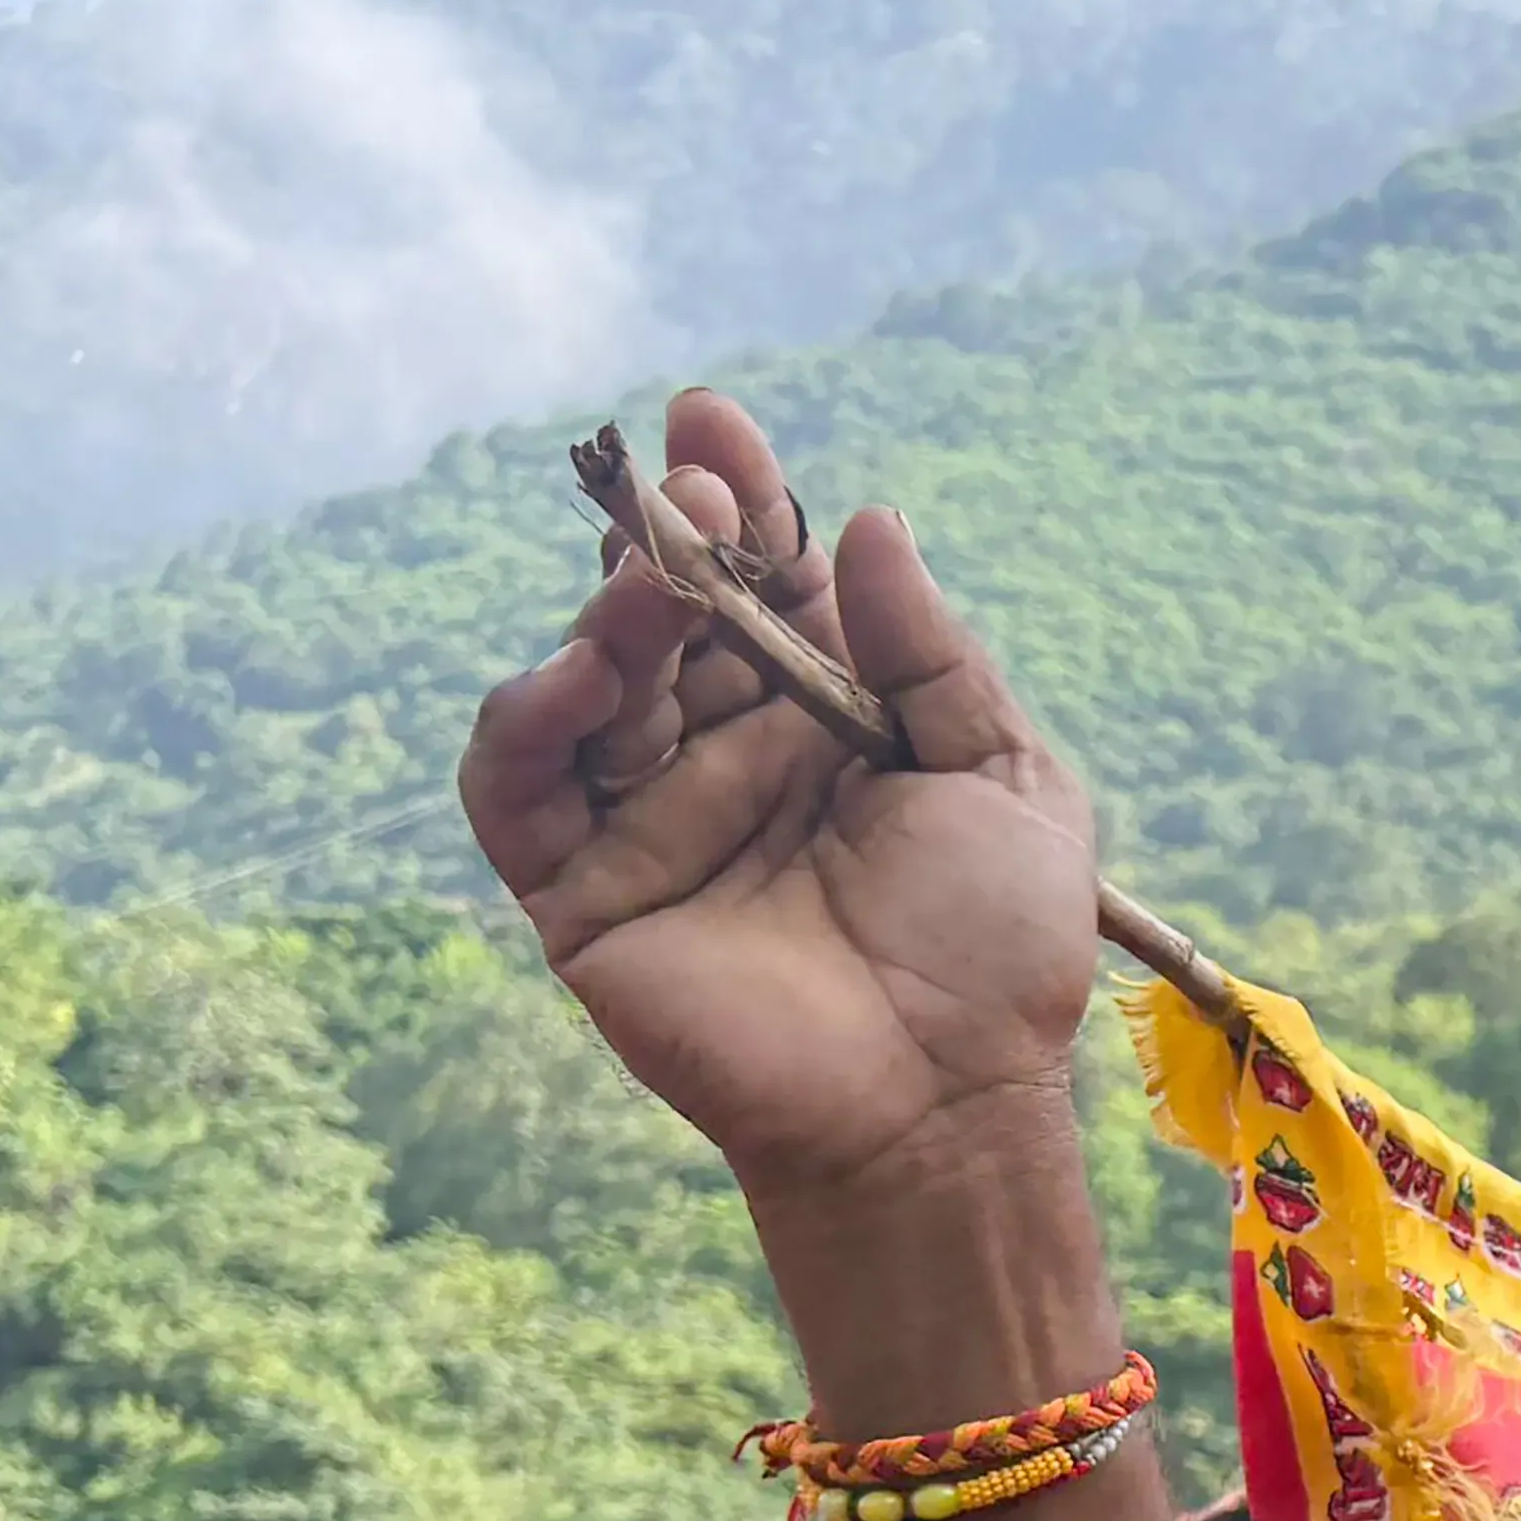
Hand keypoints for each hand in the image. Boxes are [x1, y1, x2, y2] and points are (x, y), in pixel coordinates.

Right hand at [455, 387, 1098, 1209]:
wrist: (947, 1102)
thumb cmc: (996, 953)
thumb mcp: (1006, 780)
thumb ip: (934, 657)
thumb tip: (870, 524)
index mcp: (825, 725)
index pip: (763, 589)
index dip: (736, 503)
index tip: (714, 418)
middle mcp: (726, 758)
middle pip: (667, 619)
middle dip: (667, 538)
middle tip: (690, 480)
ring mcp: (647, 820)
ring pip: (589, 685)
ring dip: (611, 616)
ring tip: (657, 582)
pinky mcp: (581, 894)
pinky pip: (514, 791)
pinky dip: (523, 722)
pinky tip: (577, 676)